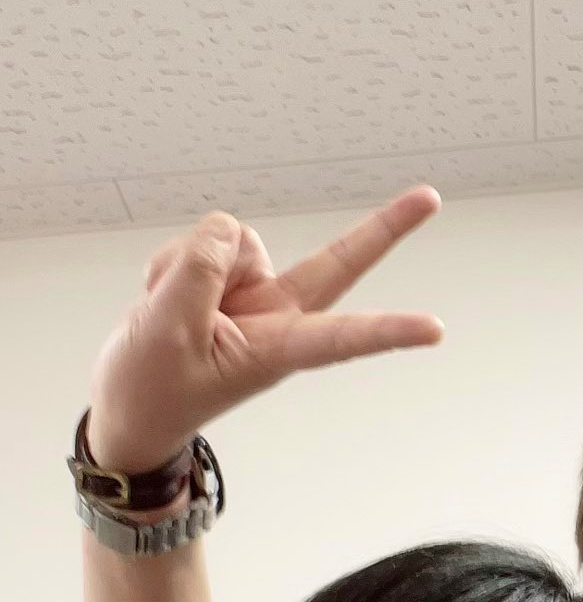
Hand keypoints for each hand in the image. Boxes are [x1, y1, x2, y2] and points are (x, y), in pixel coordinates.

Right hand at [87, 187, 443, 470]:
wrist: (128, 403)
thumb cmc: (153, 387)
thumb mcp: (167, 332)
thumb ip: (199, 274)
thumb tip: (229, 230)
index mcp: (278, 351)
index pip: (343, 337)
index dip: (388, 330)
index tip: (436, 331)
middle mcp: (278, 317)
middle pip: (338, 264)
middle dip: (384, 228)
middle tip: (432, 197)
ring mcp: (255, 293)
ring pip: (229, 241)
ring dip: (184, 265)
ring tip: (168, 309)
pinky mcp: (228, 275)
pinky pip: (201, 241)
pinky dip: (170, 264)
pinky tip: (163, 295)